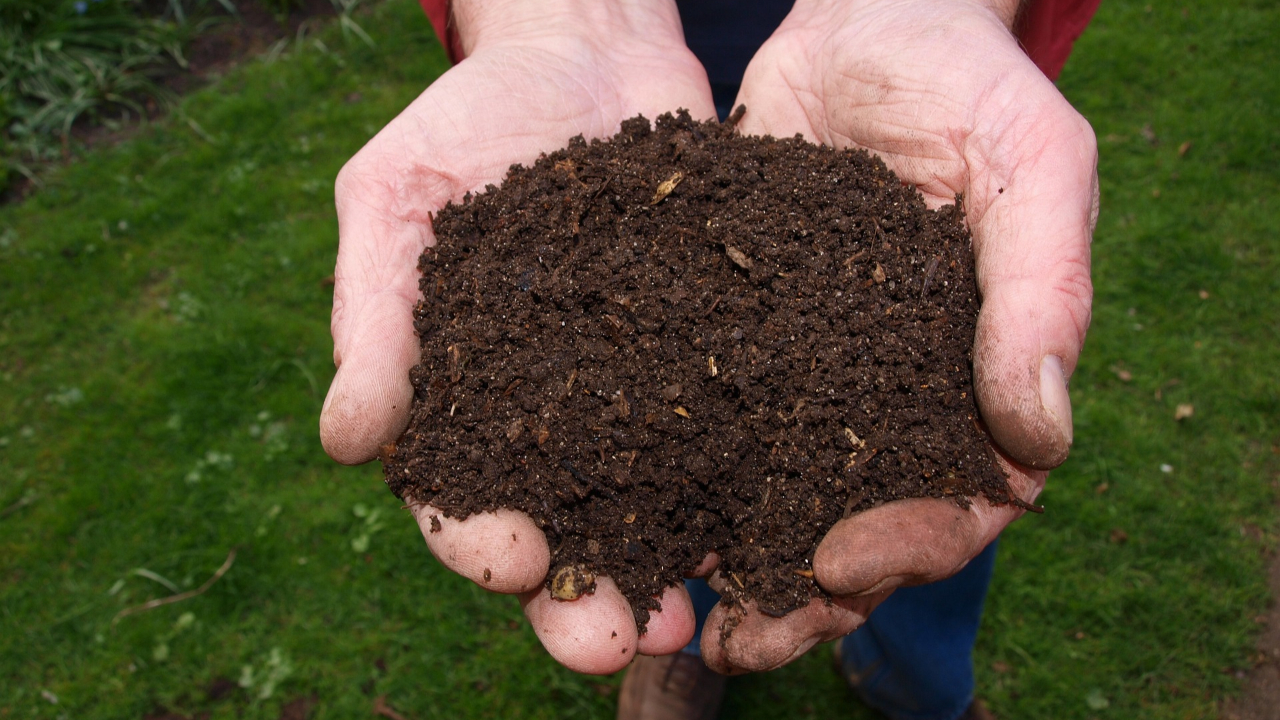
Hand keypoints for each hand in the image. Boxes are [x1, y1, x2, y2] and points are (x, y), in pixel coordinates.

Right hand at [319, 0, 716, 673]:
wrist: (585, 52)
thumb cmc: (467, 122)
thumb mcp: (394, 199)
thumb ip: (372, 317)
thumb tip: (345, 443)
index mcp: (463, 399)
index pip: (458, 497)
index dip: (478, 541)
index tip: (511, 560)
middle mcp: (552, 417)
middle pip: (562, 531)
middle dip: (580, 599)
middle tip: (610, 644)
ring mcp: (636, 393)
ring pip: (650, 507)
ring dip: (667, 572)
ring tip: (694, 621)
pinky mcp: (709, 357)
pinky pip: (727, 432)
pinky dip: (743, 484)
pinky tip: (770, 521)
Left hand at [699, 0, 1096, 672]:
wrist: (862, 18)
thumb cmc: (965, 82)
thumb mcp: (1030, 163)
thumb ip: (1043, 291)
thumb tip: (1040, 440)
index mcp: (973, 380)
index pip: (961, 501)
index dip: (910, 547)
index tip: (841, 563)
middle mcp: (886, 396)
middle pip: (855, 527)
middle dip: (802, 593)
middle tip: (737, 640)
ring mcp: (805, 374)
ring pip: (770, 495)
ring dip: (724, 560)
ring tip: (666, 610)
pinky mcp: (729, 338)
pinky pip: (699, 420)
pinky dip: (665, 474)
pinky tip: (616, 511)